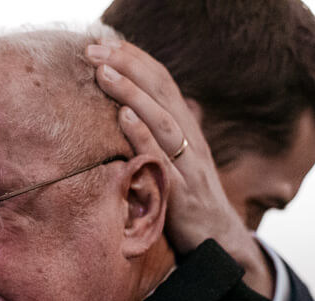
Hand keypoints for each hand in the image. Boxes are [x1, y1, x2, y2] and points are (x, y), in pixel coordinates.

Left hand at [85, 36, 273, 298]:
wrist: (219, 243)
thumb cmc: (191, 202)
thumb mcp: (177, 163)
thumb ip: (161, 136)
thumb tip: (137, 110)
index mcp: (187, 130)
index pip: (162, 83)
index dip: (135, 60)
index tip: (103, 43)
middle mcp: (191, 141)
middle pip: (161, 92)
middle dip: (128, 66)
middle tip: (94, 49)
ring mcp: (189, 166)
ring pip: (162, 120)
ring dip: (132, 93)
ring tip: (104, 73)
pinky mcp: (183, 194)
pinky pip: (162, 161)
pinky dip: (143, 137)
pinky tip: (124, 119)